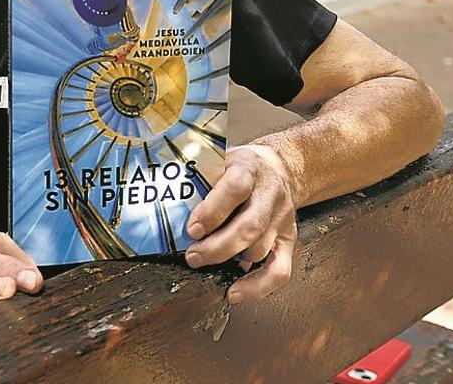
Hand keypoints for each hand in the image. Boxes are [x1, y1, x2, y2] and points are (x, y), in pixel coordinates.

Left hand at [184, 144, 297, 303]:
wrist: (279, 167)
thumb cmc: (240, 167)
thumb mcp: (220, 160)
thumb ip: (199, 177)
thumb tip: (163, 201)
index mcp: (250, 168)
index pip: (236, 187)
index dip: (213, 210)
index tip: (192, 229)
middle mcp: (270, 194)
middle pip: (249, 226)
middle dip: (217, 247)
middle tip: (192, 256)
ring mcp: (282, 219)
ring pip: (260, 249)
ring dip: (230, 263)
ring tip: (202, 262)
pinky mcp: (289, 240)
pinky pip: (280, 270)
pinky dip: (258, 287)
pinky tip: (234, 293)